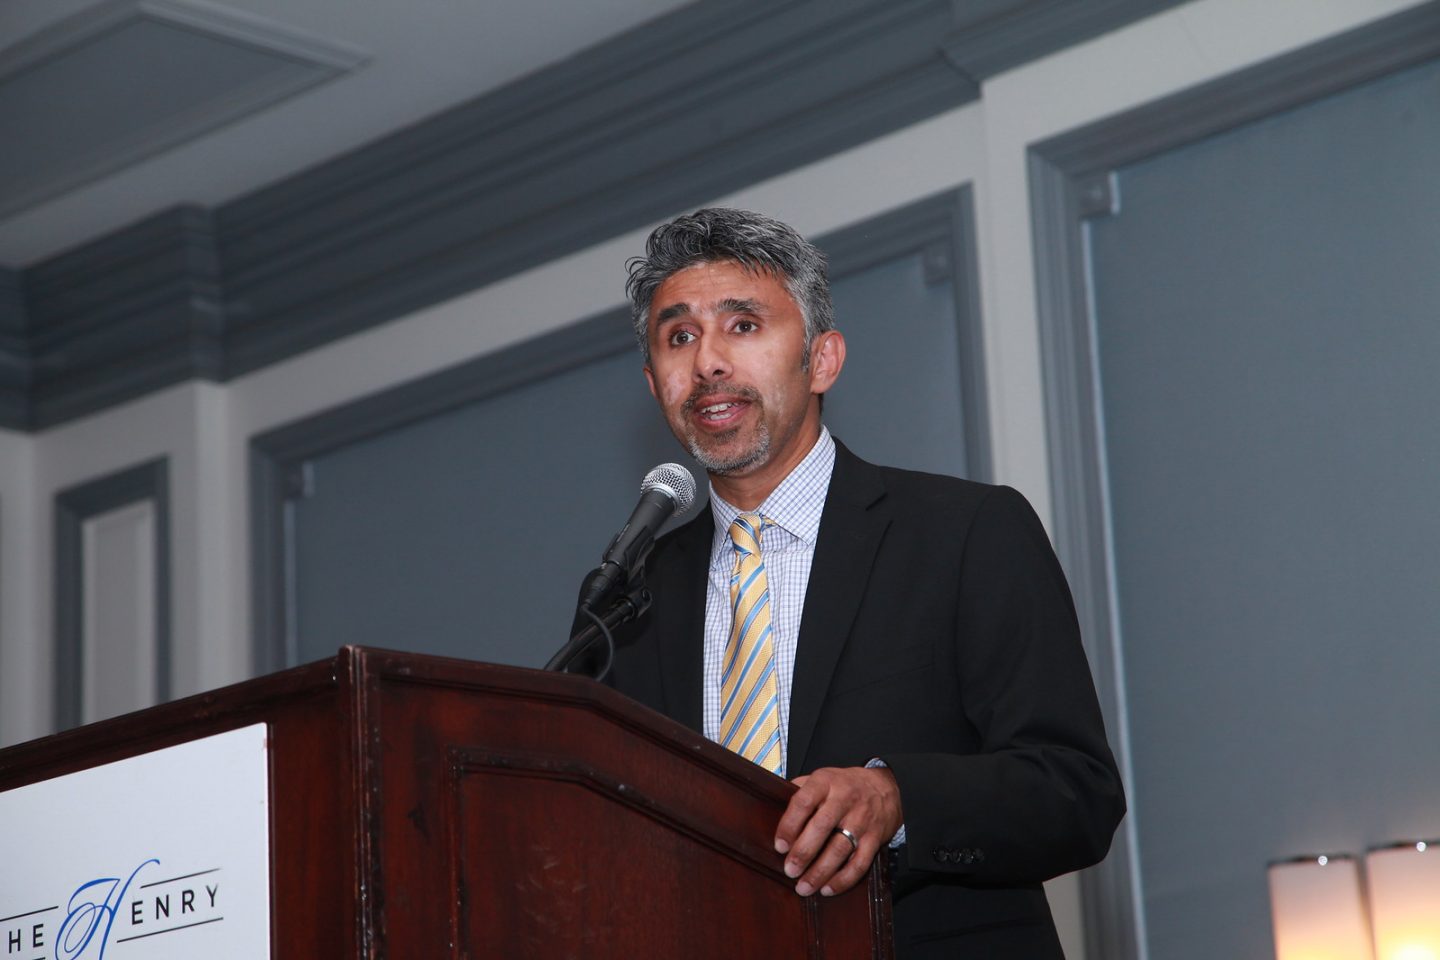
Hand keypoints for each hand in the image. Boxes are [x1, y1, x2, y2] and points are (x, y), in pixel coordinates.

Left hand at [773, 765, 902, 896]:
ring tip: (804, 887)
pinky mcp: (874, 839)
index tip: (780, 845)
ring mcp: (861, 820)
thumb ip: (799, 792)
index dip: (790, 824)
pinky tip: (827, 889)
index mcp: (826, 782)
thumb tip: (771, 812)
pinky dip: (843, 879)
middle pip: (822, 827)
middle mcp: (844, 799)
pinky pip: (860, 863)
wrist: (886, 788)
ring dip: (820, 872)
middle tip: (789, 870)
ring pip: (840, 849)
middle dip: (804, 852)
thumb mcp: (821, 778)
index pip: (804, 801)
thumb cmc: (844, 786)